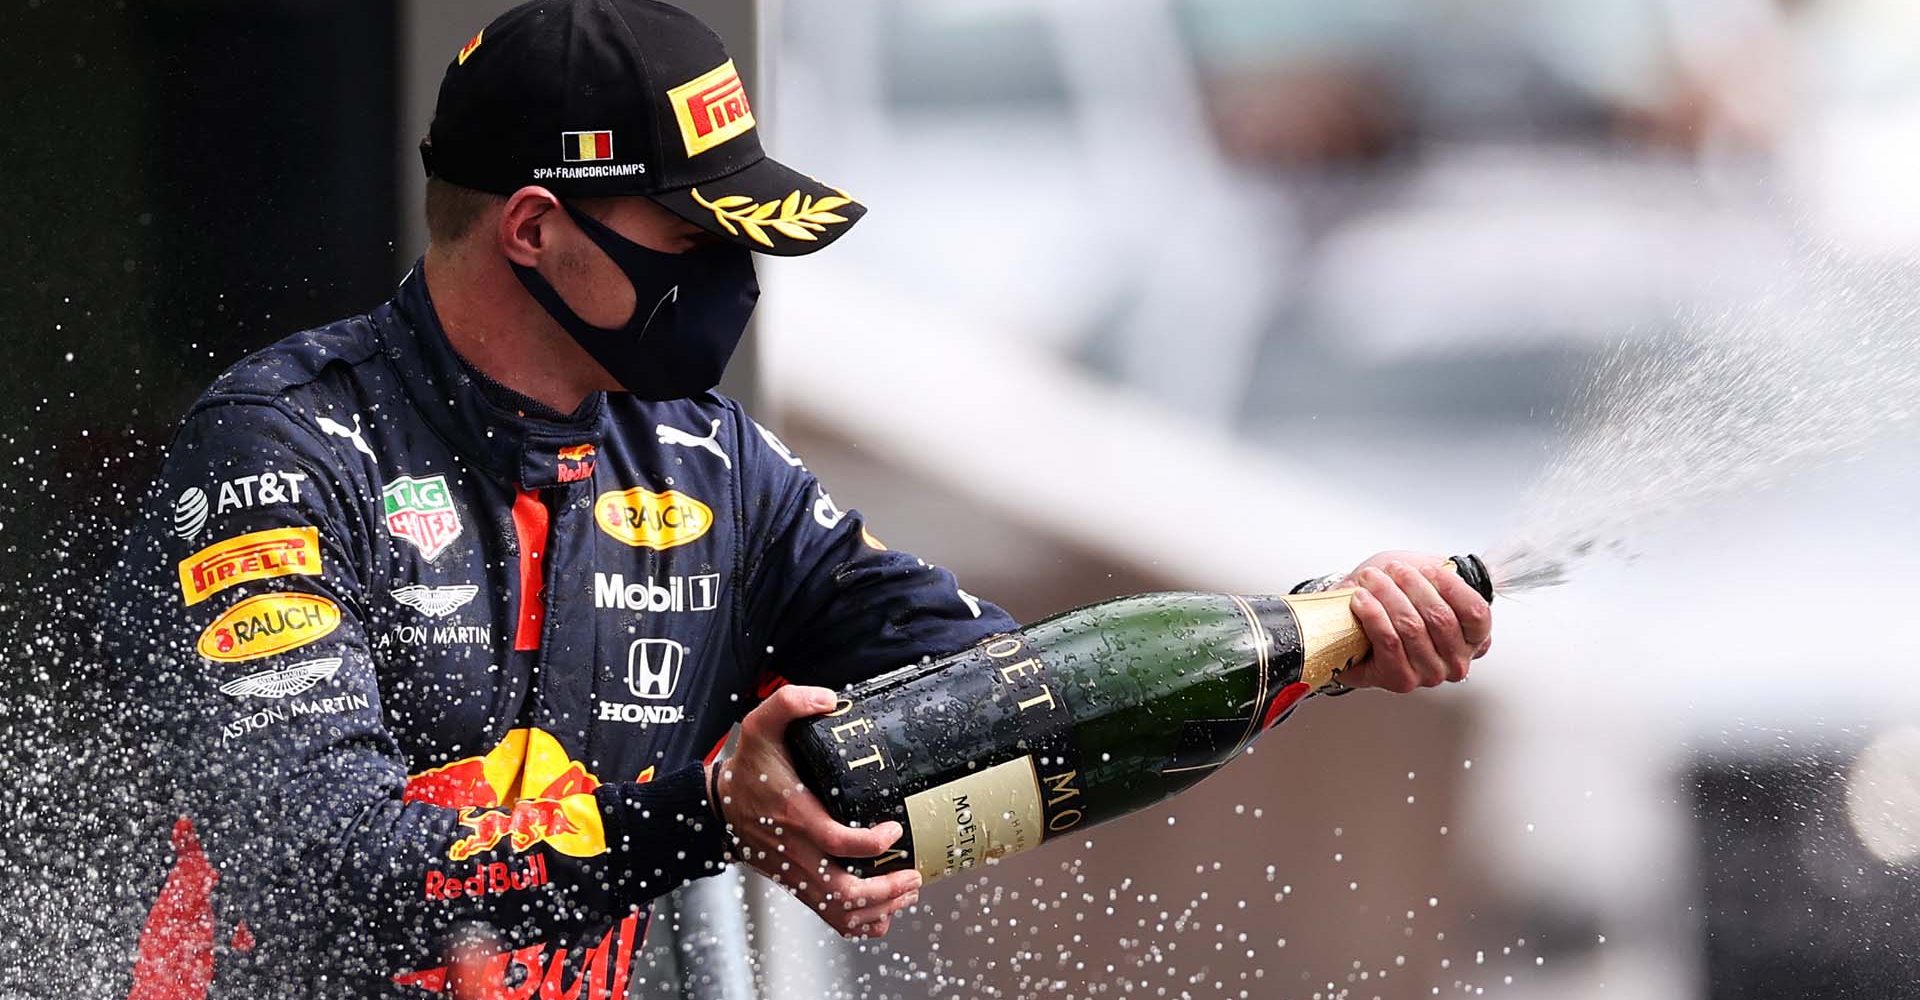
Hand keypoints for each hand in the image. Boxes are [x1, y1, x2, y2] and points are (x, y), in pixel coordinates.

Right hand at [710, 685, 921, 937]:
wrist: (717, 807)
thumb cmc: (746, 768)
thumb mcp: (759, 724)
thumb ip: (790, 703)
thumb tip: (828, 699)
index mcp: (794, 815)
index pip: (838, 841)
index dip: (872, 842)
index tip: (895, 829)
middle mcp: (796, 852)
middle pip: (844, 891)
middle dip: (886, 890)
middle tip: (914, 875)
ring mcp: (797, 873)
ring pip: (840, 910)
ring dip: (879, 908)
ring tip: (907, 891)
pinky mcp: (798, 884)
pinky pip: (830, 917)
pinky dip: (859, 921)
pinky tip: (883, 910)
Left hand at [1338, 551, 1491, 692]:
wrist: (1356, 633)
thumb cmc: (1392, 606)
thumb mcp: (1422, 581)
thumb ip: (1437, 574)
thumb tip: (1439, 565)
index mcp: (1472, 638)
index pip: (1476, 612)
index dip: (1452, 587)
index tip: (1427, 569)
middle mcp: (1456, 661)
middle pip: (1440, 617)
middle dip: (1412, 585)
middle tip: (1393, 569)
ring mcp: (1430, 674)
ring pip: (1412, 627)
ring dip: (1388, 595)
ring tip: (1371, 579)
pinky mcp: (1400, 681)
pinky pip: (1389, 641)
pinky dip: (1373, 614)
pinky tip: (1361, 599)